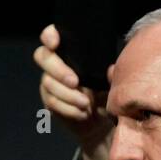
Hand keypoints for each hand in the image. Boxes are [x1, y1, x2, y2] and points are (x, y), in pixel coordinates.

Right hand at [34, 23, 123, 159]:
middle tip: (77, 82)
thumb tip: (111, 67)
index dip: (51, 35)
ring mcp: (51, 85)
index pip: (53, 36)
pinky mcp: (52, 103)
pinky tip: (83, 112)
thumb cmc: (113, 95)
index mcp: (72, 52)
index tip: (58, 39)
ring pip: (49, 85)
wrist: (107, 124)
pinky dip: (69, 108)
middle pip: (44, 59)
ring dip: (68, 95)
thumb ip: (110, 70)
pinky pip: (54, 103)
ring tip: (87, 103)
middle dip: (58, 71)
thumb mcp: (115, 80)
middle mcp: (57, 66)